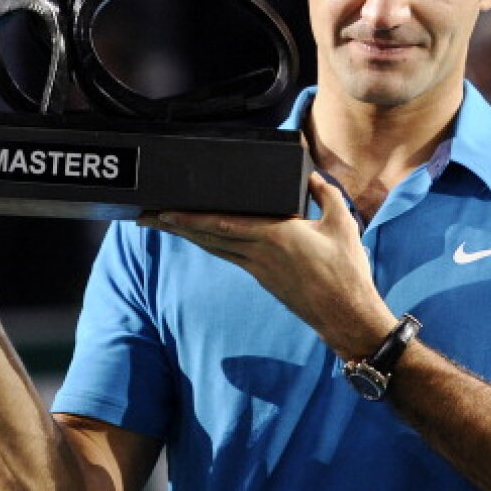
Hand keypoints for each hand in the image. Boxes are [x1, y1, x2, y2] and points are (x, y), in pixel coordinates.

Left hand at [136, 172, 395, 358]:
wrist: (345, 316)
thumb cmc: (346, 271)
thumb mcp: (342, 224)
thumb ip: (325, 194)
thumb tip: (310, 175)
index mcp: (276, 235)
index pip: (223, 223)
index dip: (190, 217)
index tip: (165, 209)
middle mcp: (259, 253)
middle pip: (207, 236)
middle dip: (174, 224)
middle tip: (145, 215)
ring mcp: (257, 268)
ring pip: (214, 247)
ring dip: (185, 234)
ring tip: (161, 223)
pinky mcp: (262, 278)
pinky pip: (227, 255)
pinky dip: (208, 243)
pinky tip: (198, 237)